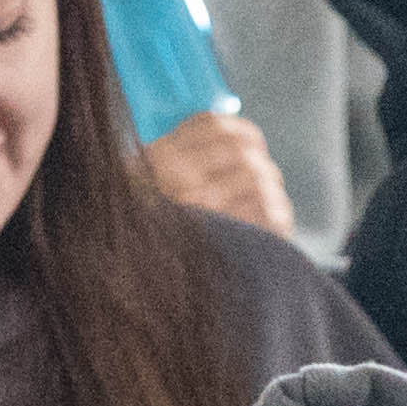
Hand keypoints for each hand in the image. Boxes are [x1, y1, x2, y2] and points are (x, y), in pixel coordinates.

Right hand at [139, 111, 293, 236]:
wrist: (128, 279)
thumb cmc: (141, 234)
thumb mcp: (141, 187)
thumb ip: (177, 162)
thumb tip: (231, 144)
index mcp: (159, 157)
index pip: (213, 126)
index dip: (243, 133)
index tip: (253, 145)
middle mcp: (179, 175)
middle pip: (242, 153)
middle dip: (262, 167)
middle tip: (265, 182)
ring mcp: (202, 206)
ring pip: (259, 181)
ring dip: (272, 194)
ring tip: (269, 206)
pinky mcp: (226, 237)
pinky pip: (268, 214)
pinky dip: (277, 217)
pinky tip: (273, 227)